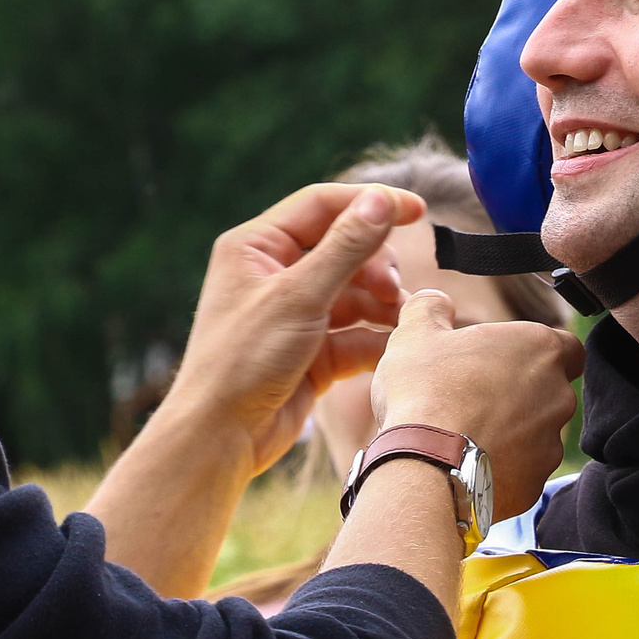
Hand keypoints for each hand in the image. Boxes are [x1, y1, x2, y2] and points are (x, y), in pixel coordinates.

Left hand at [163, 183, 427, 476]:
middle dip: (377, 266)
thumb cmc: (243, 360)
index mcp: (256, 246)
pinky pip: (355, 333)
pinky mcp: (312, 352)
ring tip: (401, 319)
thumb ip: (346, 247)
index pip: (322, 205)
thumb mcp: (299, 296)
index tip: (417, 211)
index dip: (371, 203)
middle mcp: (274, 274)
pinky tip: (396, 346)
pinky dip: (377, 338)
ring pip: (355, 293)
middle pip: (345, 248)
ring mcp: (294, 314)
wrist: (221, 438)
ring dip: (382, 303)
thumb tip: (381, 200)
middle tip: (393, 290)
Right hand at [370, 291, 582, 523]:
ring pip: (537, 433)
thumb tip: (435, 302)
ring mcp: (551, 443)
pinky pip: (523, 471)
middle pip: (549, 391)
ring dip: (510, 433)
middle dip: (519, 395)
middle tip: (474, 398)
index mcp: (539, 348)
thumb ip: (430, 308)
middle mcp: (558, 394)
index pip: (566, 347)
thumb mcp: (415, 334)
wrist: (426, 468)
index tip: (506, 362)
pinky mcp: (537, 483)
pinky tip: (466, 465)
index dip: (538, 354)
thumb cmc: (426, 392)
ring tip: (464, 436)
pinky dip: (502, 468)